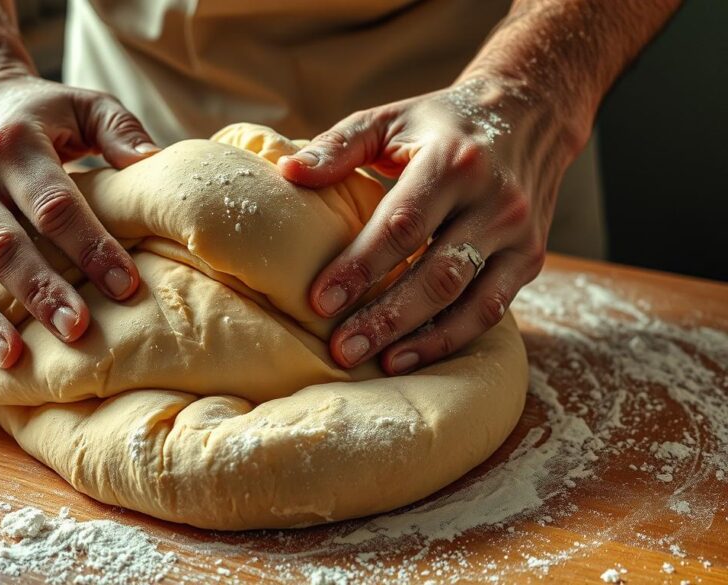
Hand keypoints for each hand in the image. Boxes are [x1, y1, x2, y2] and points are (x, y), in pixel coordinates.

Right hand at [0, 72, 159, 367]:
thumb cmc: (39, 115)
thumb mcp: (82, 104)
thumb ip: (119, 129)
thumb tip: (154, 165)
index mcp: (17, 145)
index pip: (56, 205)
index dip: (91, 246)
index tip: (126, 286)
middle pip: (7, 243)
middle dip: (43, 290)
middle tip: (79, 328)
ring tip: (19, 357)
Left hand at [280, 77, 584, 373]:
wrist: (530, 112)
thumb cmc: (441, 122)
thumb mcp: (390, 118)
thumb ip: (340, 145)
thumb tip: (288, 174)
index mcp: (454, 162)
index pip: (402, 225)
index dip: (360, 267)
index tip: (319, 301)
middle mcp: (494, 200)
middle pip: (437, 273)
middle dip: (387, 317)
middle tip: (342, 348)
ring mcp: (518, 233)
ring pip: (470, 301)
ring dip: (422, 339)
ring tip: (377, 363)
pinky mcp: (529, 258)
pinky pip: (492, 309)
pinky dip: (452, 337)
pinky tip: (413, 355)